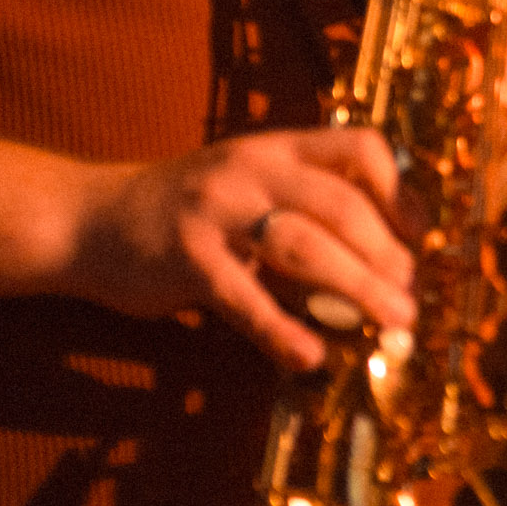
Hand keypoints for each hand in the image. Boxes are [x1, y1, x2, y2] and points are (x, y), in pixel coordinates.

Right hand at [65, 128, 413, 370]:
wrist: (87, 219)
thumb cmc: (188, 211)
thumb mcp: (250, 187)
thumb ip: (306, 211)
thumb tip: (381, 267)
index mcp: (277, 149)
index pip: (360, 149)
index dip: (400, 192)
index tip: (419, 237)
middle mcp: (252, 169)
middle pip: (341, 207)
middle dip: (387, 256)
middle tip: (410, 299)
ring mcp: (217, 211)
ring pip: (304, 248)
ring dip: (357, 289)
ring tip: (391, 323)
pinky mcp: (186, 258)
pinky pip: (245, 299)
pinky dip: (282, 331)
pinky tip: (310, 357)